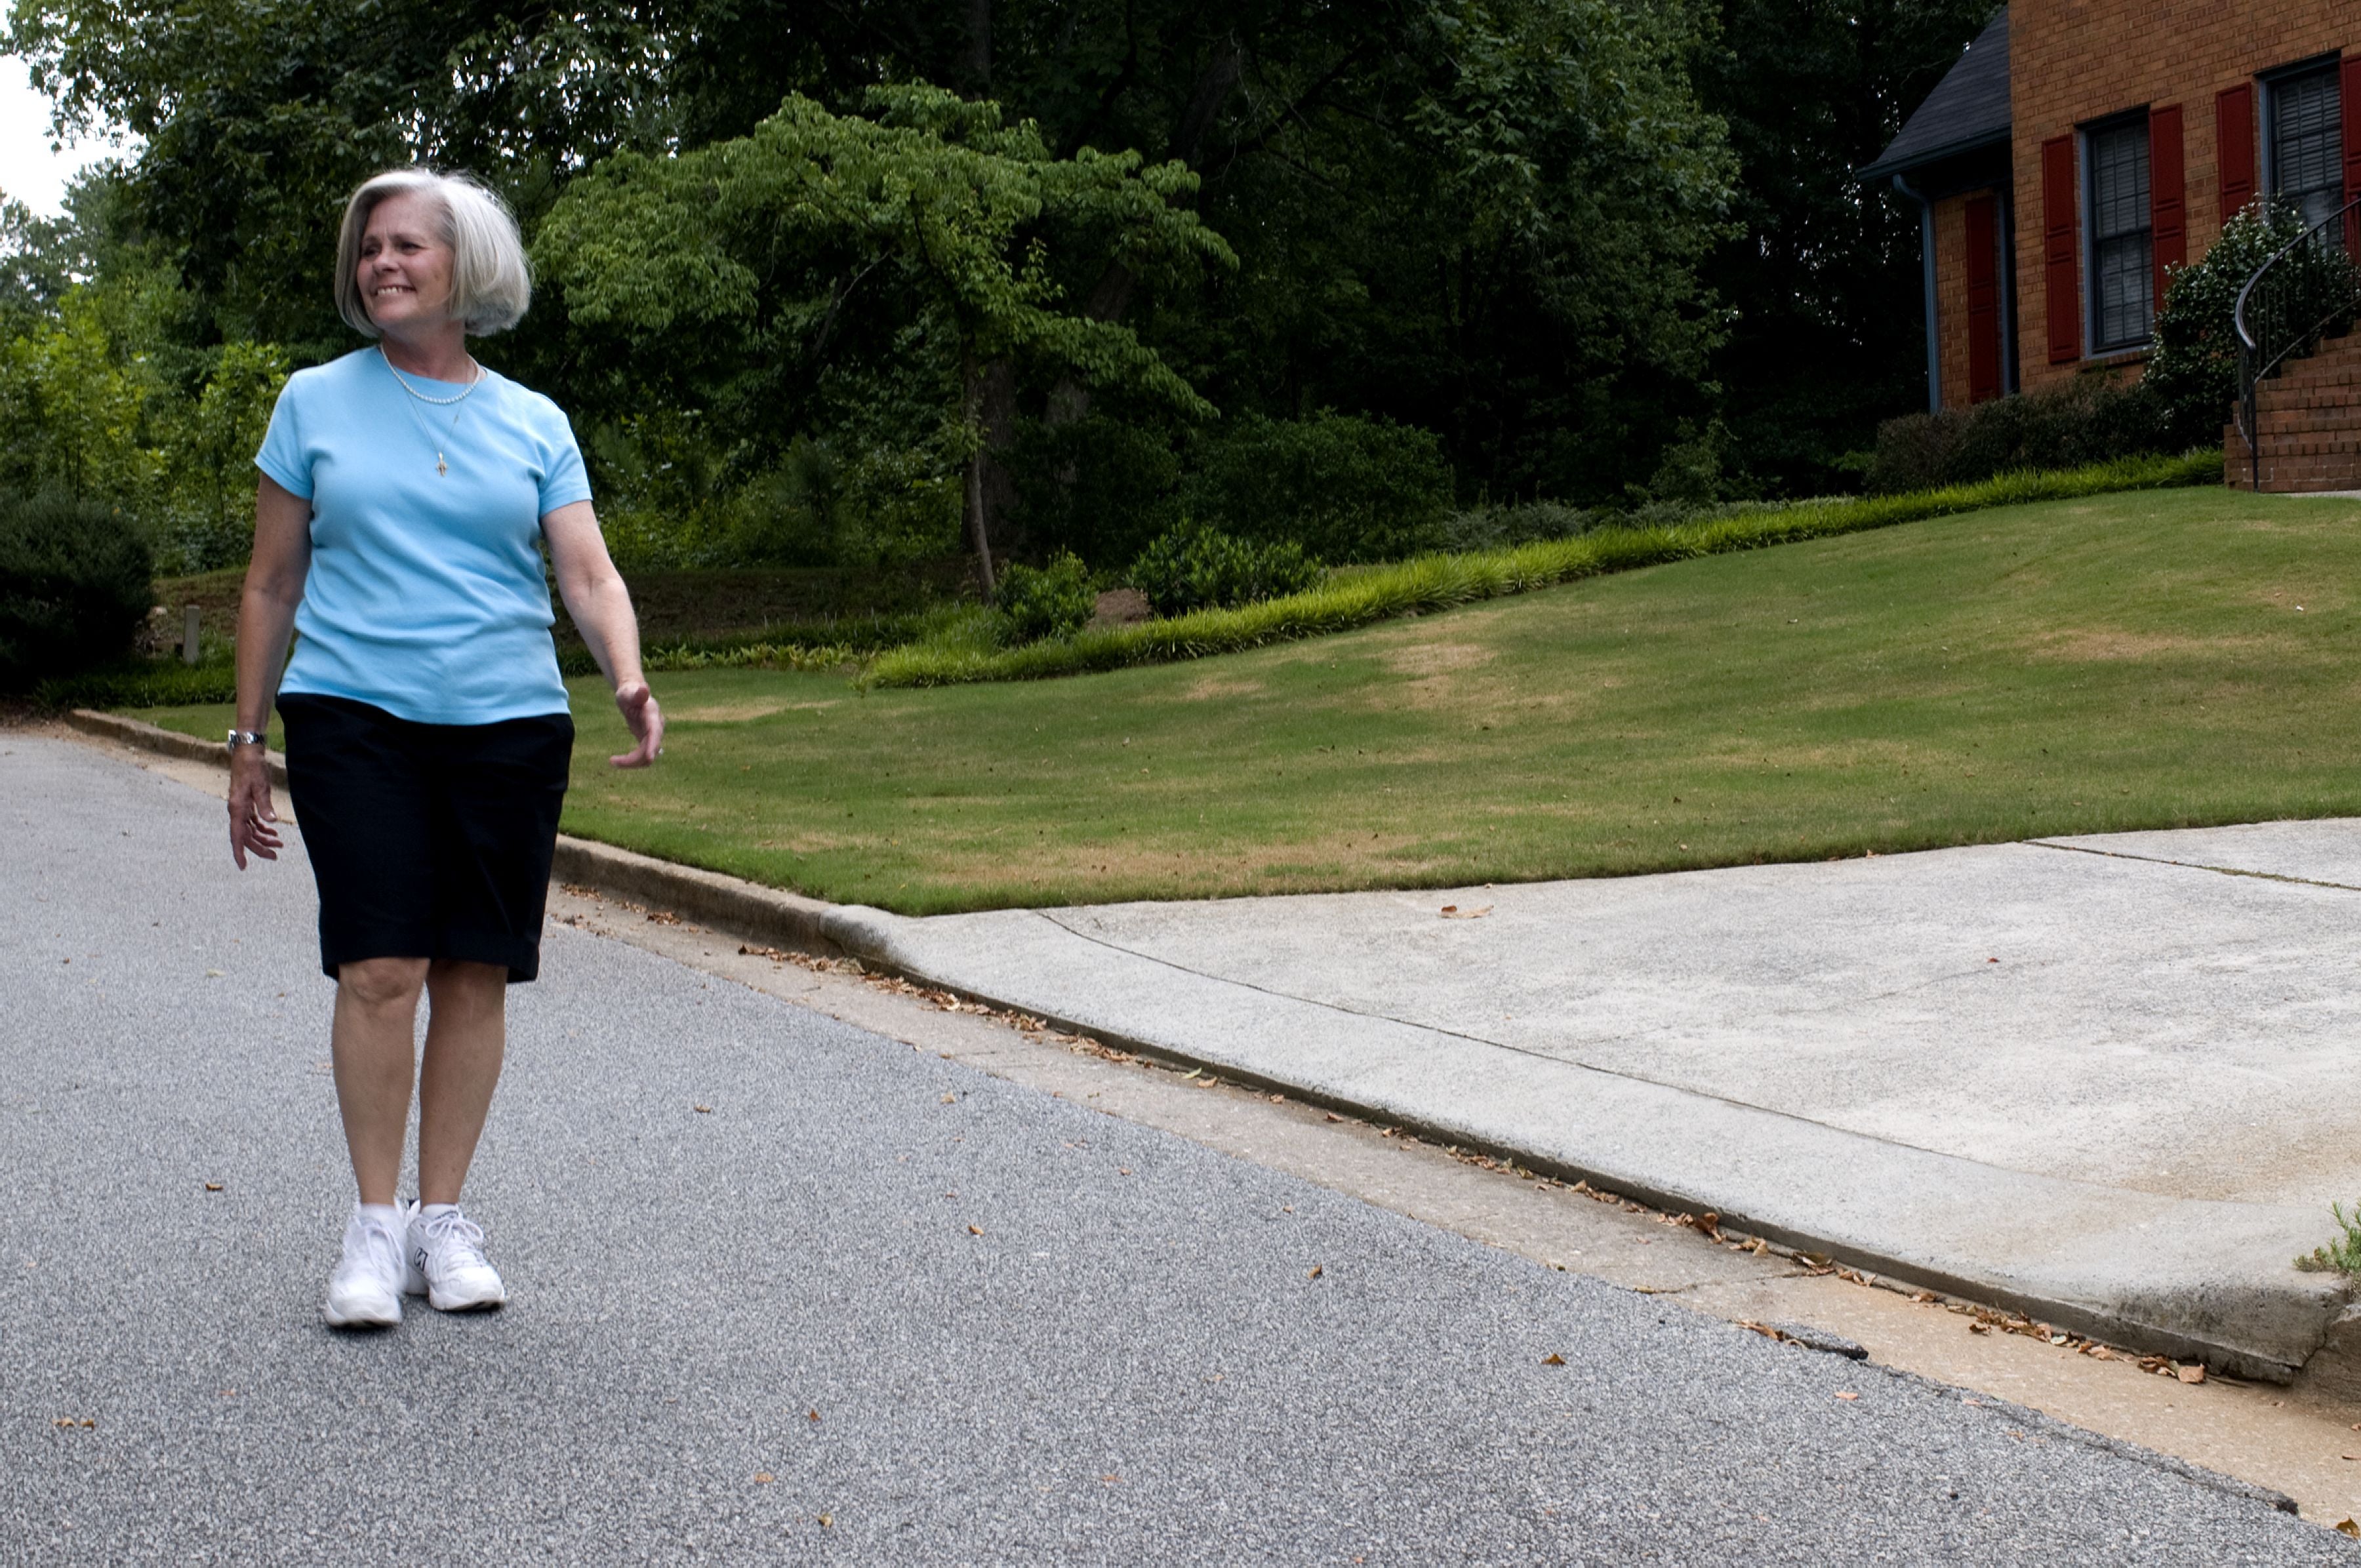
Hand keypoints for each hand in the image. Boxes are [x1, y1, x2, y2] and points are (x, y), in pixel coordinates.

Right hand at [228, 747, 281, 868]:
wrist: (247, 753)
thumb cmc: (252, 768)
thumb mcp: (260, 786)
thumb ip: (265, 805)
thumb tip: (272, 822)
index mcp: (237, 808)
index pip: (237, 836)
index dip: (240, 852)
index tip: (243, 866)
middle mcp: (236, 810)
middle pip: (246, 836)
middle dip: (259, 848)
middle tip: (276, 856)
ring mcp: (240, 807)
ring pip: (250, 830)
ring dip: (263, 838)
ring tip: (280, 844)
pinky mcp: (245, 803)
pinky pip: (252, 821)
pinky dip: (262, 828)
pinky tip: (273, 831)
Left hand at [611, 679, 662, 767]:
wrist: (633, 696)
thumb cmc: (629, 693)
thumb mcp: (629, 693)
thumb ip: (638, 693)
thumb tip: (644, 687)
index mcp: (653, 715)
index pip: (655, 732)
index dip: (652, 745)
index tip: (649, 758)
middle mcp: (657, 727)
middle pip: (651, 749)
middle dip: (635, 759)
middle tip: (612, 761)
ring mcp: (654, 736)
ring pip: (647, 757)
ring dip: (631, 762)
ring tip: (612, 762)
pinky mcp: (648, 742)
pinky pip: (642, 756)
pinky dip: (631, 761)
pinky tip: (617, 760)